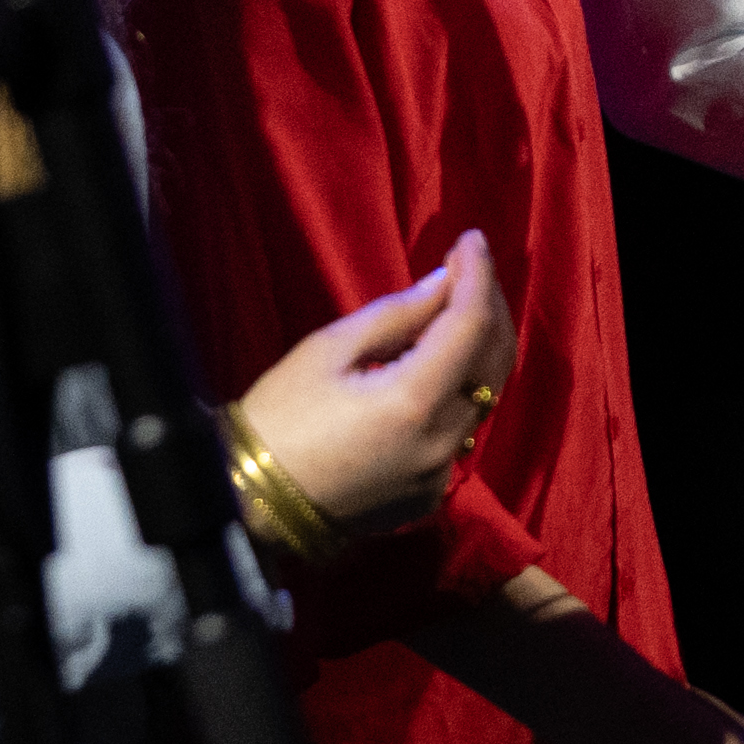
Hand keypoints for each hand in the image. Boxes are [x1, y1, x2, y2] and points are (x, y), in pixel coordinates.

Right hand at [242, 234, 511, 541]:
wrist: (248, 503)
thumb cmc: (278, 419)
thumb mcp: (328, 350)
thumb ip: (396, 316)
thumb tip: (442, 284)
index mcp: (415, 401)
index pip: (471, 324)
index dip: (477, 275)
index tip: (471, 240)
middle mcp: (442, 442)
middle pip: (495, 361)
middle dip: (489, 307)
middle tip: (468, 268)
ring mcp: (440, 474)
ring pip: (484, 398)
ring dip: (479, 349)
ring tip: (457, 307)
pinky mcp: (429, 494)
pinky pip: (461, 431)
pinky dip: (459, 391)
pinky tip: (438, 366)